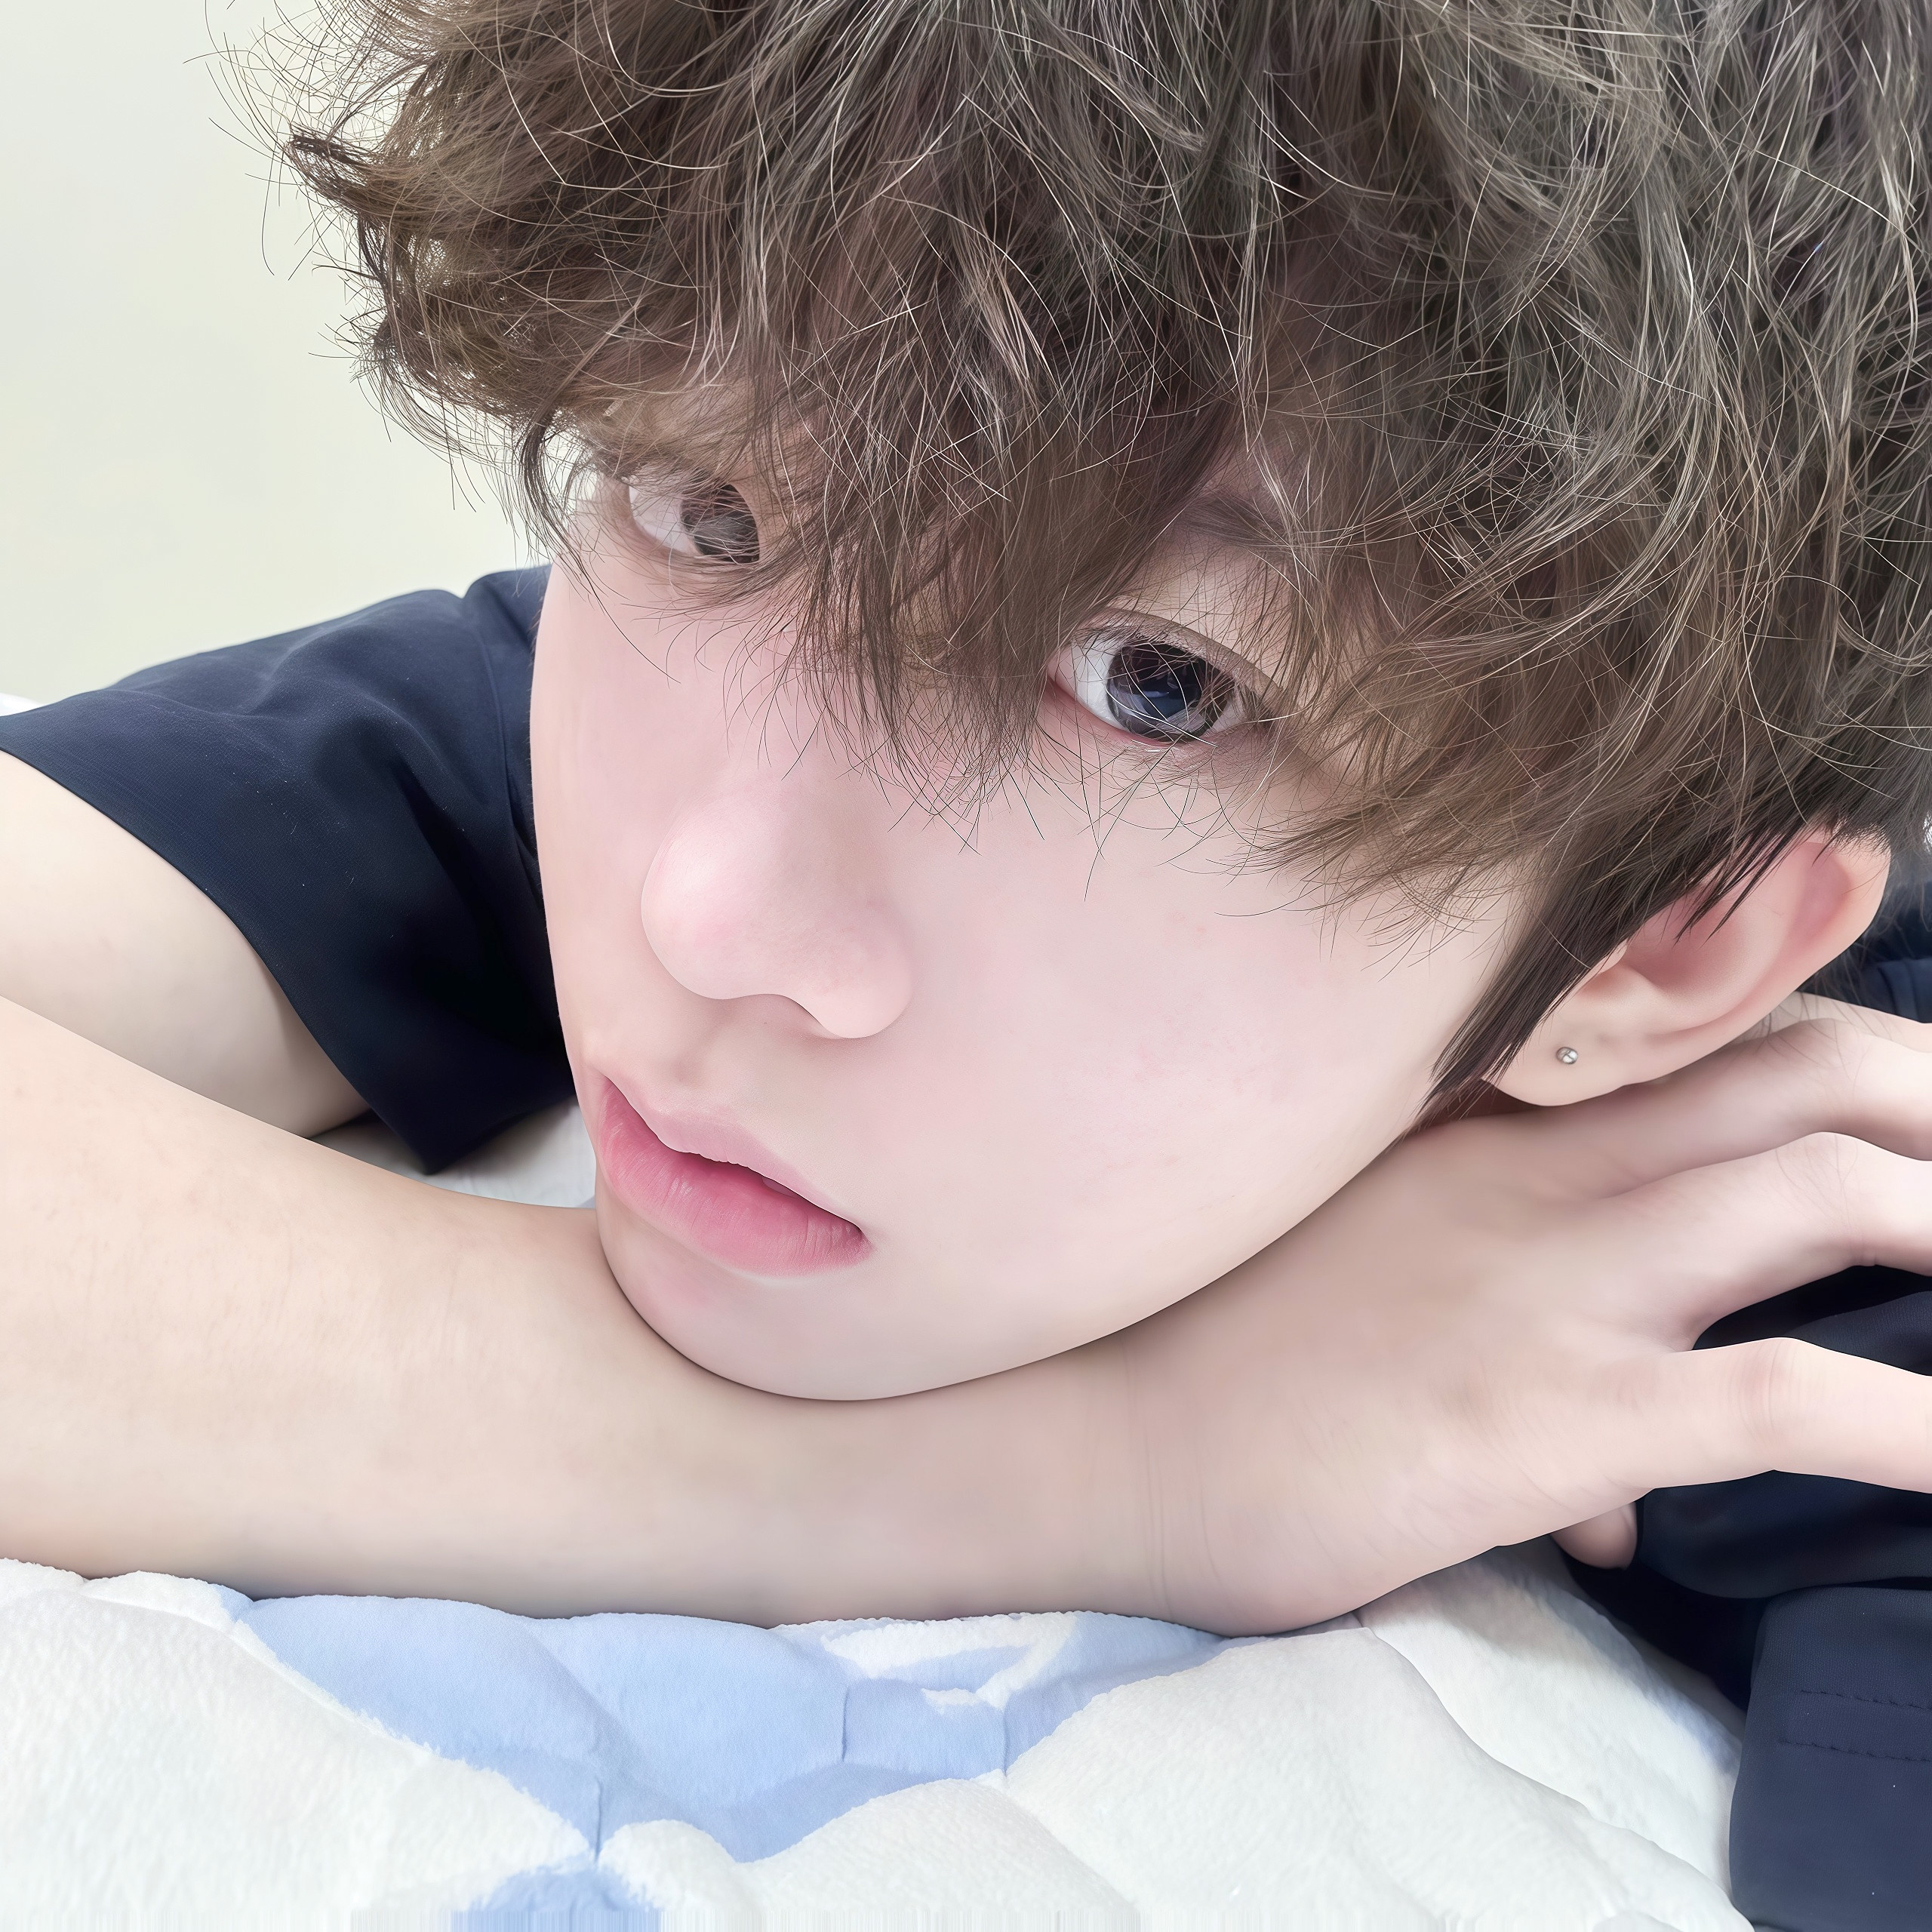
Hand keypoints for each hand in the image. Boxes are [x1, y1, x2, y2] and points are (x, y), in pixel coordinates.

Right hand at [1111, 1000, 1931, 1633]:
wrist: (1085, 1432)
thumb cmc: (1208, 1362)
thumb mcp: (1359, 1303)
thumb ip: (1508, 1359)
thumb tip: (1616, 1502)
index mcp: (1484, 1128)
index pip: (1696, 1027)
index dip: (1835, 1028)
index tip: (1903, 1077)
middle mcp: (1536, 1173)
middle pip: (1800, 1068)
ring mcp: (1549, 1283)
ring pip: (1821, 1192)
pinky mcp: (1551, 1414)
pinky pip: (1782, 1402)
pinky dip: (1916, 1431)